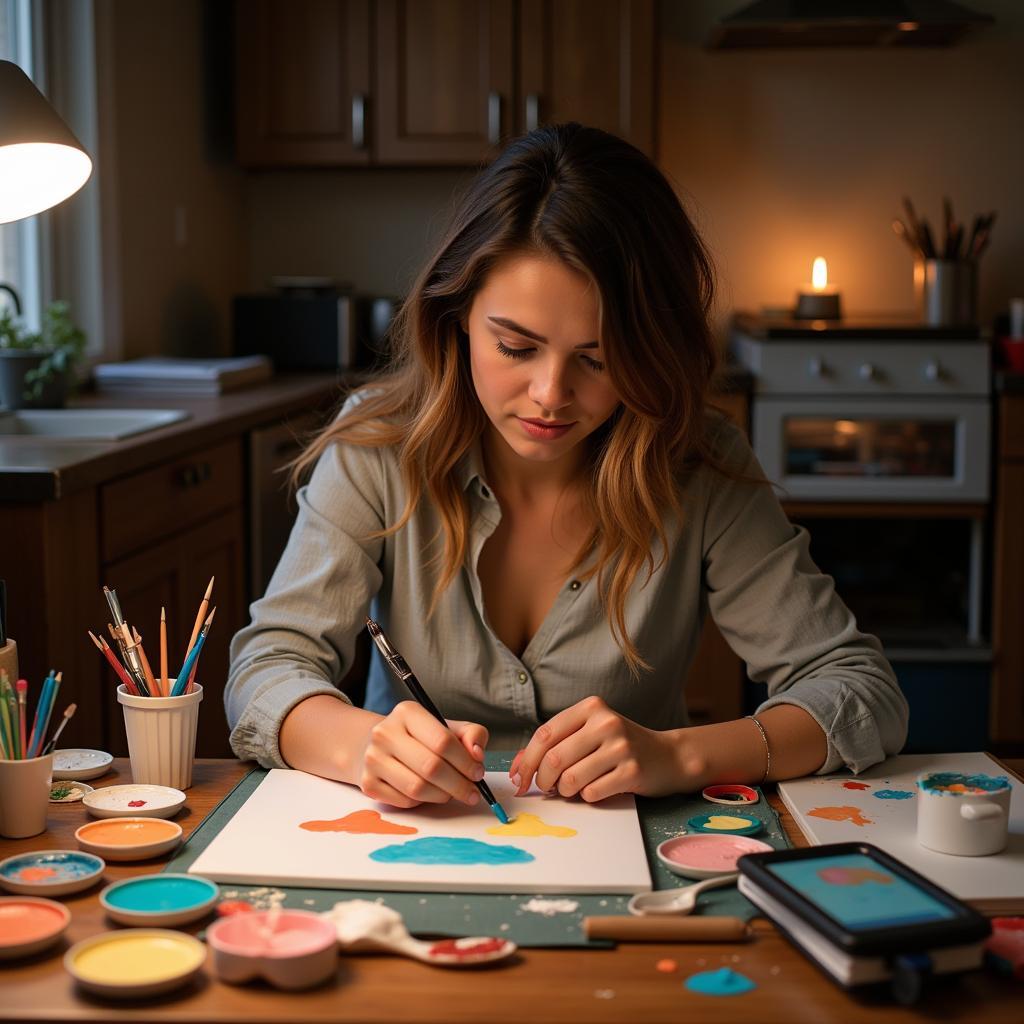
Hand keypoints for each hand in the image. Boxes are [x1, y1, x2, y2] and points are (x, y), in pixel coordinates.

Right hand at [357, 701, 488, 808]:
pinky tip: (430, 793)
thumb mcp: (448, 727)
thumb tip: (477, 754)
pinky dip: (424, 802)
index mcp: (407, 712)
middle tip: (472, 792)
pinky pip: (405, 801)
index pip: (443, 741)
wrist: (379, 746)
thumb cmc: (421, 737)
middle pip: (431, 767)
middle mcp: (385, 733)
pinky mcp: (368, 784)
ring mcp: (373, 759)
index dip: (466, 762)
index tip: (478, 773)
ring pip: (417, 788)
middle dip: (459, 784)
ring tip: (453, 793)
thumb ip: (472, 734)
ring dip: (443, 796)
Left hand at [509, 696, 685, 801]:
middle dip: (542, 780)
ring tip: (573, 787)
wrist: (668, 756)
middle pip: (554, 759)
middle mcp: (605, 722)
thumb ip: (555, 744)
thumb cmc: (620, 746)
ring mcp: (621, 746)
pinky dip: (586, 796)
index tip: (518, 778)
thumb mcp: (589, 733)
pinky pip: (592, 792)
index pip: (545, 734)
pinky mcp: (632, 771)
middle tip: (546, 788)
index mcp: (591, 707)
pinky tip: (595, 788)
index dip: (525, 760)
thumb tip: (516, 767)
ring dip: (565, 791)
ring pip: (570, 779)